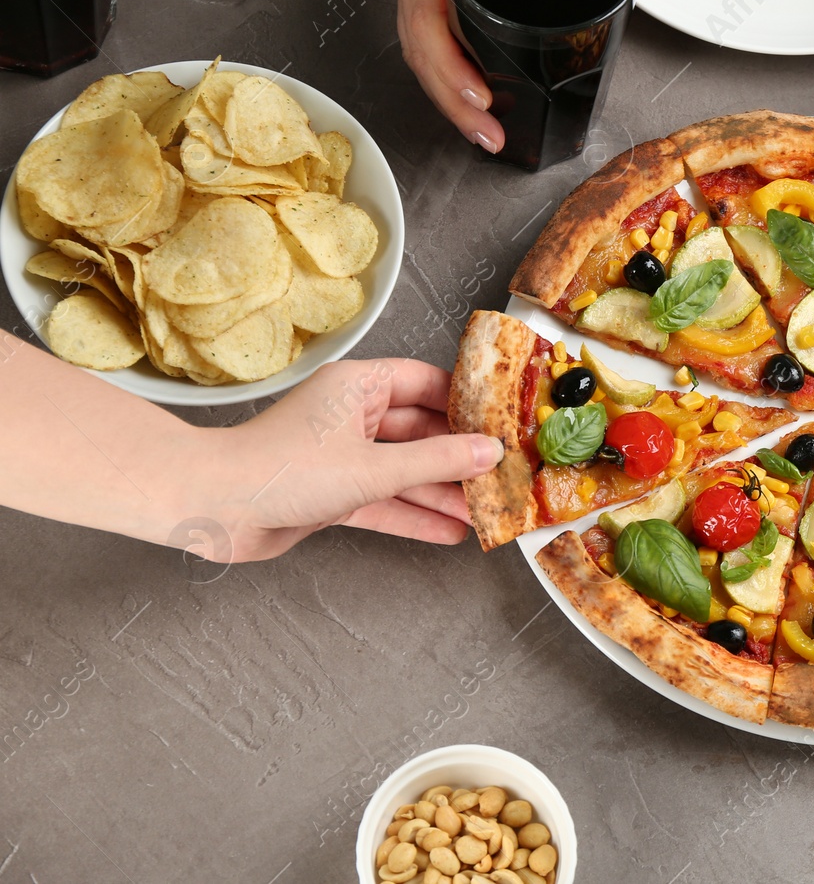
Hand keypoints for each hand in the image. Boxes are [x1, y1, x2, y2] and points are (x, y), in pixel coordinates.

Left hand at [186, 359, 500, 561]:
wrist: (213, 508)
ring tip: (484, 509)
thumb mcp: (374, 467)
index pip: (424, 382)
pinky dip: (412, 515)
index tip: (501, 418)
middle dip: (458, 455)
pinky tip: (447, 531)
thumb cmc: (280, 469)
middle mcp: (350, 417)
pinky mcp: (331, 493)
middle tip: (501, 470)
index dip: (464, 401)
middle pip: (419, 431)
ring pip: (404, 470)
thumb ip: (437, 462)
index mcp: (357, 387)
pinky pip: (383, 501)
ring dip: (440, 491)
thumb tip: (489, 452)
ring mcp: (340, 457)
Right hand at [375, 0, 516, 152]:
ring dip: (450, 99)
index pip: (431, 32)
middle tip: (492, 139)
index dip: (454, 74)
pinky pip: (423, 38)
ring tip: (483, 129)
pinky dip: (444, 72)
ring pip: (421, 55)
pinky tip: (468, 91)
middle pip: (425, 59)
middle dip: (457, 108)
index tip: (483, 100)